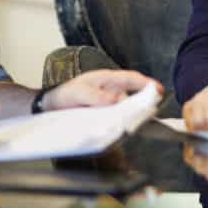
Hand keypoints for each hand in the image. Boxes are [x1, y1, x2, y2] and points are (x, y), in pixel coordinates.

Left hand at [43, 69, 162, 110]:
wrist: (50, 107)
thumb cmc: (64, 95)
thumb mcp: (77, 93)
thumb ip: (95, 96)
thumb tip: (114, 100)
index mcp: (106, 79)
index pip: (131, 78)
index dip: (146, 83)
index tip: (158, 90)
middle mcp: (111, 90)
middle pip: (134, 92)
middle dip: (147, 99)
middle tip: (156, 109)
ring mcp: (110, 102)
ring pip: (128, 105)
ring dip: (137, 112)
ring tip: (145, 121)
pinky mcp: (106, 114)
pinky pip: (119, 116)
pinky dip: (126, 121)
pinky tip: (129, 128)